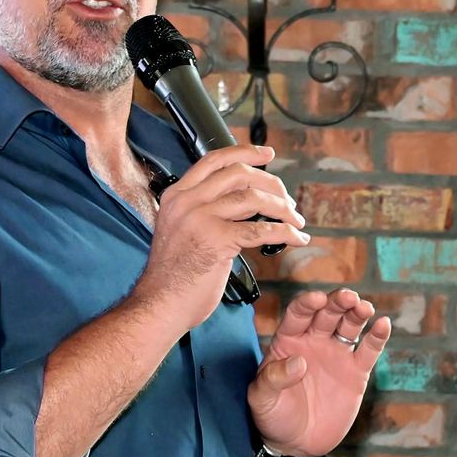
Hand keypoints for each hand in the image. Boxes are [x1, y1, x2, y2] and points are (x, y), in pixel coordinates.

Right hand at [127, 144, 307, 336]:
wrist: (159, 304)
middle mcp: (186, 201)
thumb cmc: (173, 275)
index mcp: (176, 196)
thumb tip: (245, 199)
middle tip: (288, 199)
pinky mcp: (216, 240)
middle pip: (238, 173)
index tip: (267, 155)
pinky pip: (260, 230)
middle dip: (272, 183)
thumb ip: (204, 210)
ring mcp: (199, 219)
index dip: (244, 152)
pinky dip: (285, 233)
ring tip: (296, 221)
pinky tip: (296, 238)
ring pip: (253, 198)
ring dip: (283, 209)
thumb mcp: (180, 229)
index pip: (214, 161)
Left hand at [247, 288, 389, 456]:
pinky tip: (383, 324)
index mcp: (288, 341)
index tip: (317, 299)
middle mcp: (313, 342)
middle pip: (327, 314)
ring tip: (364, 307)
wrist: (295, 444)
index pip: (298, 314)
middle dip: (337, 302)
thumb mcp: (262, 398)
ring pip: (349, 326)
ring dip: (357, 313)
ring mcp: (336, 355)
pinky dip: (377, 336)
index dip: (308, 303)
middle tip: (348, 297)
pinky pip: (369, 350)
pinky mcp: (356, 372)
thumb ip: (274, 378)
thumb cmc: (273, 416)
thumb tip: (298, 362)